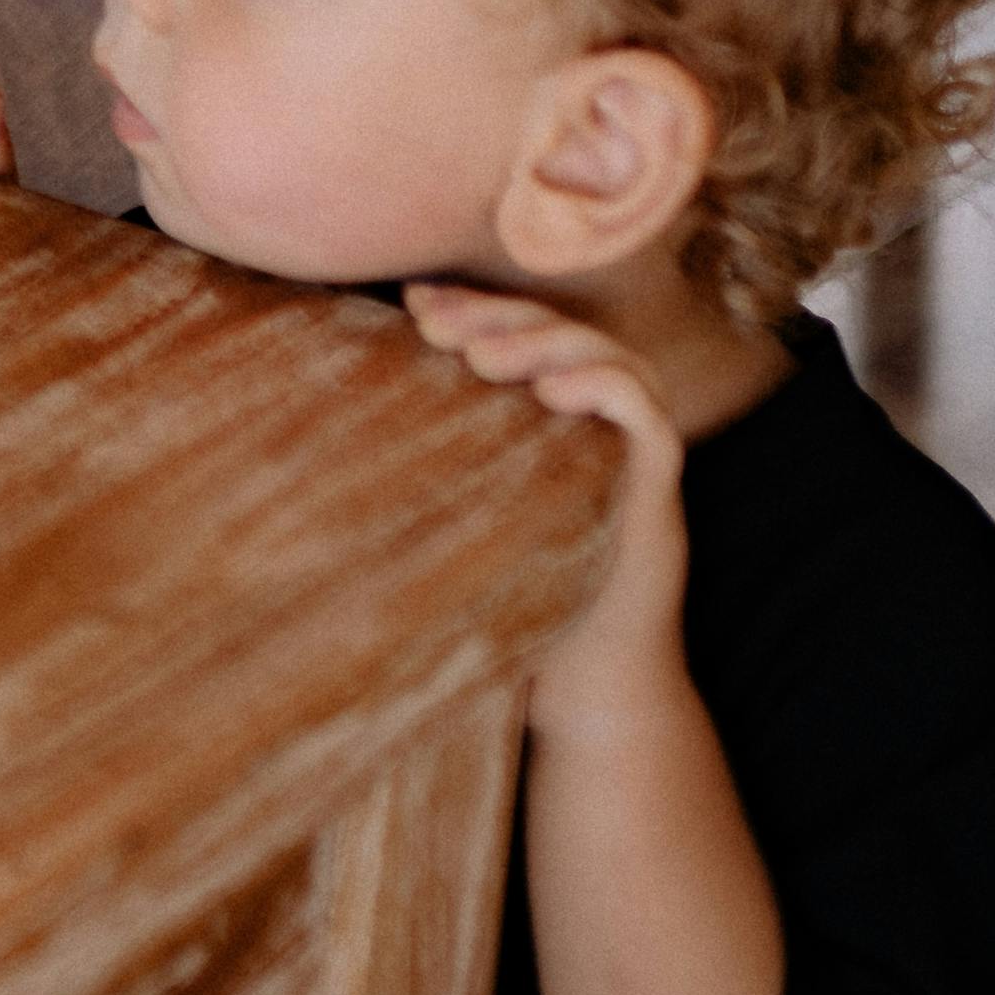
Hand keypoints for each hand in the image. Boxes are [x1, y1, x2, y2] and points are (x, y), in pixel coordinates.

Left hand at [403, 284, 692, 727]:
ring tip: (483, 358)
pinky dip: (605, 388)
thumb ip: (425, 463)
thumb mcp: (455, 518)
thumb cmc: (511, 601)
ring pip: (611, 358)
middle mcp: (600, 425)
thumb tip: (332, 416)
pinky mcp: (662, 491)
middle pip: (564, 333)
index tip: (415, 307)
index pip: (523, 333)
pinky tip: (552, 391)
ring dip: (544, 342)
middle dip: (499, 317)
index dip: (475, 309)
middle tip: (438, 325)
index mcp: (552, 420)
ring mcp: (635, 455)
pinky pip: (649, 415)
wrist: (581, 687)